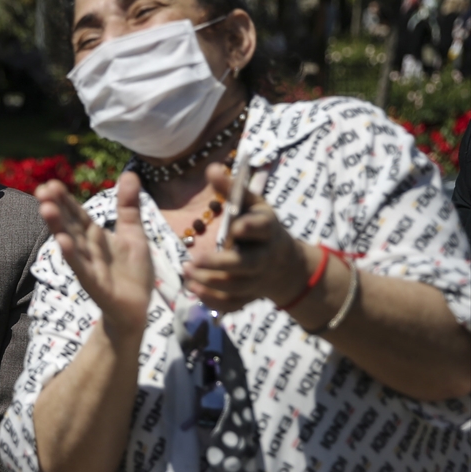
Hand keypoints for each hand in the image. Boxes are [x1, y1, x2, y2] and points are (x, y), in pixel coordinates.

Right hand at [35, 172, 153, 335]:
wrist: (136, 309)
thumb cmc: (132, 273)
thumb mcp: (133, 233)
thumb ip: (128, 205)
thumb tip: (130, 172)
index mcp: (94, 236)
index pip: (77, 214)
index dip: (65, 199)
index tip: (51, 184)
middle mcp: (87, 249)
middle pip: (69, 225)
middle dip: (56, 208)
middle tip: (42, 190)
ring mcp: (89, 267)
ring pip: (71, 244)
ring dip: (58, 228)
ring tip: (46, 209)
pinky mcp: (96, 285)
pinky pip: (82, 269)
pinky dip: (72, 256)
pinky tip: (63, 243)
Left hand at [182, 163, 308, 312]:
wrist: (285, 265)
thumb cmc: (261, 227)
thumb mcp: (252, 205)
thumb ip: (232, 189)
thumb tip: (211, 168)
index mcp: (268, 230)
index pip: (263, 228)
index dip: (251, 228)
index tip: (236, 226)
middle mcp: (265, 257)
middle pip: (246, 263)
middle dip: (220, 264)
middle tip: (193, 261)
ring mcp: (258, 280)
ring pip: (236, 287)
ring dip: (210, 283)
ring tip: (187, 273)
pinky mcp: (249, 297)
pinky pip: (232, 304)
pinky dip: (214, 300)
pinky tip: (195, 290)